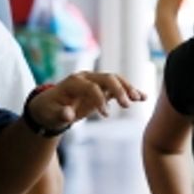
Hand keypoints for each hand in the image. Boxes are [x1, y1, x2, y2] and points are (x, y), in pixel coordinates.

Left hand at [29, 71, 145, 131]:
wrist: (51, 107)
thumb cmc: (50, 110)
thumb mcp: (51, 115)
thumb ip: (60, 115)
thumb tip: (68, 114)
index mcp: (73, 82)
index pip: (91, 86)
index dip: (99, 99)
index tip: (106, 115)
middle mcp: (86, 78)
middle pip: (107, 78)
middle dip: (118, 90)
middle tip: (127, 105)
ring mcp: (95, 82)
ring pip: (115, 80)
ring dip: (128, 88)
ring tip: (139, 99)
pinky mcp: (102, 89)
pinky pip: (118, 88)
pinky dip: (130, 91)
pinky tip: (143, 98)